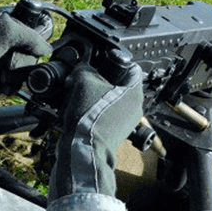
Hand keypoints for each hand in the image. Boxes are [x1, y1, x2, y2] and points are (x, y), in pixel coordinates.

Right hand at [49, 64, 143, 199]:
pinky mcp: (112, 132)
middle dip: (98, 79)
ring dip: (92, 94)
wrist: (82, 149)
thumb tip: (81, 68)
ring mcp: (124, 122)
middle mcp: (134, 108)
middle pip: (117, 84)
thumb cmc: (90, 118)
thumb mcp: (84, 82)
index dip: (115, 61)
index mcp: (135, 93)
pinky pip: (102, 114)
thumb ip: (84, 69)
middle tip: (83, 77)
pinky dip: (90, 109)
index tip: (101, 61)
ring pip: (108, 99)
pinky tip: (76, 108)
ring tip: (76, 93)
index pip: (132, 68)